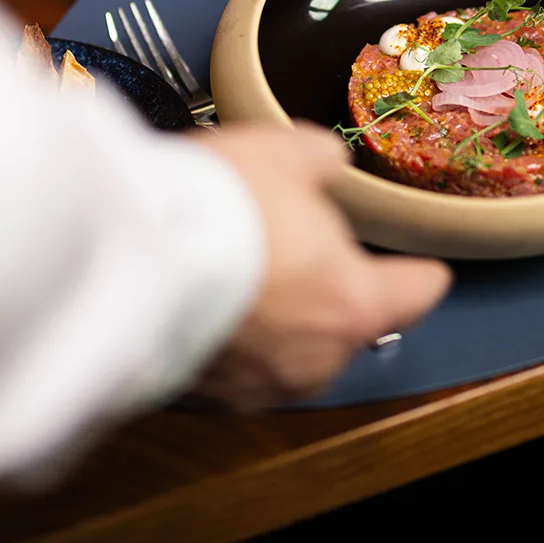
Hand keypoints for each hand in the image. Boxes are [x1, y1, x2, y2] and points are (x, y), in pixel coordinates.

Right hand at [194, 123, 451, 409]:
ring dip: (273, 310)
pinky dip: (227, 329)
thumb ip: (324, 163)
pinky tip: (205, 284)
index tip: (419, 263)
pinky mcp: (202, 391)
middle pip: (346, 319)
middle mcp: (313, 358)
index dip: (419, 267)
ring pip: (288, 343)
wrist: (124, 252)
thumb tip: (326, 166)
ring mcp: (255, 383)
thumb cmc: (217, 205)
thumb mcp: (290, 150)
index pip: (418, 292)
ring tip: (238, 257)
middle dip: (325, 284)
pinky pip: (233, 357)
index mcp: (353, 304)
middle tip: (291, 239)